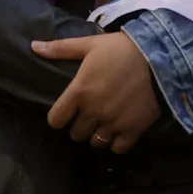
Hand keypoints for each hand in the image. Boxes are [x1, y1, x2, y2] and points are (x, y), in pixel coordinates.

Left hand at [33, 32, 162, 153]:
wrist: (159, 57)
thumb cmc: (120, 49)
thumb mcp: (88, 44)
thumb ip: (60, 49)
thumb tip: (33, 46)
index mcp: (79, 92)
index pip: (55, 120)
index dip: (58, 118)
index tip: (65, 112)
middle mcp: (93, 111)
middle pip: (76, 134)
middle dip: (79, 125)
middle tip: (88, 115)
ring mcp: (113, 123)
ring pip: (95, 142)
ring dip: (97, 134)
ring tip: (104, 123)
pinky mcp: (133, 130)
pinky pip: (117, 148)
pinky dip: (117, 143)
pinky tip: (120, 130)